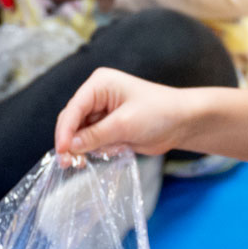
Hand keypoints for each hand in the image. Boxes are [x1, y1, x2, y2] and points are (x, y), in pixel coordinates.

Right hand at [54, 66, 197, 156]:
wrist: (184, 122)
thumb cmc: (159, 114)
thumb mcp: (125, 124)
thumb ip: (95, 135)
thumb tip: (70, 146)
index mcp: (100, 84)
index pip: (74, 108)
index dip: (65, 131)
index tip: (63, 151)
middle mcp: (97, 95)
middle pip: (72, 121)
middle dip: (71, 142)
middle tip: (68, 164)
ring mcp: (102, 112)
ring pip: (81, 134)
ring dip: (86, 148)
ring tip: (95, 158)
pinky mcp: (109, 126)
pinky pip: (94, 141)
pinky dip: (99, 149)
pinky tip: (117, 149)